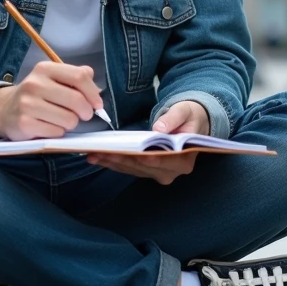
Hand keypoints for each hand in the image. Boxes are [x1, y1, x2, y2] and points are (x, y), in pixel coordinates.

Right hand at [0, 61, 102, 140]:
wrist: (5, 110)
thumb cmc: (37, 95)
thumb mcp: (53, 79)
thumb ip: (75, 78)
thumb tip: (96, 88)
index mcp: (45, 69)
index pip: (79, 77)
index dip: (93, 93)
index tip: (97, 104)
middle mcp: (35, 84)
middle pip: (76, 100)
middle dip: (86, 112)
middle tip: (83, 115)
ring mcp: (28, 104)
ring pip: (69, 119)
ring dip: (71, 123)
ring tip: (61, 120)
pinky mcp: (25, 124)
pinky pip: (56, 132)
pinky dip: (58, 132)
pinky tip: (48, 127)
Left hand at [87, 100, 209, 184]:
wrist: (192, 124)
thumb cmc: (190, 117)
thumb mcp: (185, 111)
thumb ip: (173, 119)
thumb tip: (159, 129)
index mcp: (183, 160)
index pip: (160, 161)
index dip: (142, 158)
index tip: (126, 153)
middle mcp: (171, 172)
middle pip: (142, 167)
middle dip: (120, 159)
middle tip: (100, 152)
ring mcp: (159, 173)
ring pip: (133, 170)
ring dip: (113, 163)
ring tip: (94, 155)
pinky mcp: (149, 171)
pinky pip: (130, 168)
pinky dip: (115, 163)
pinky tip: (100, 158)